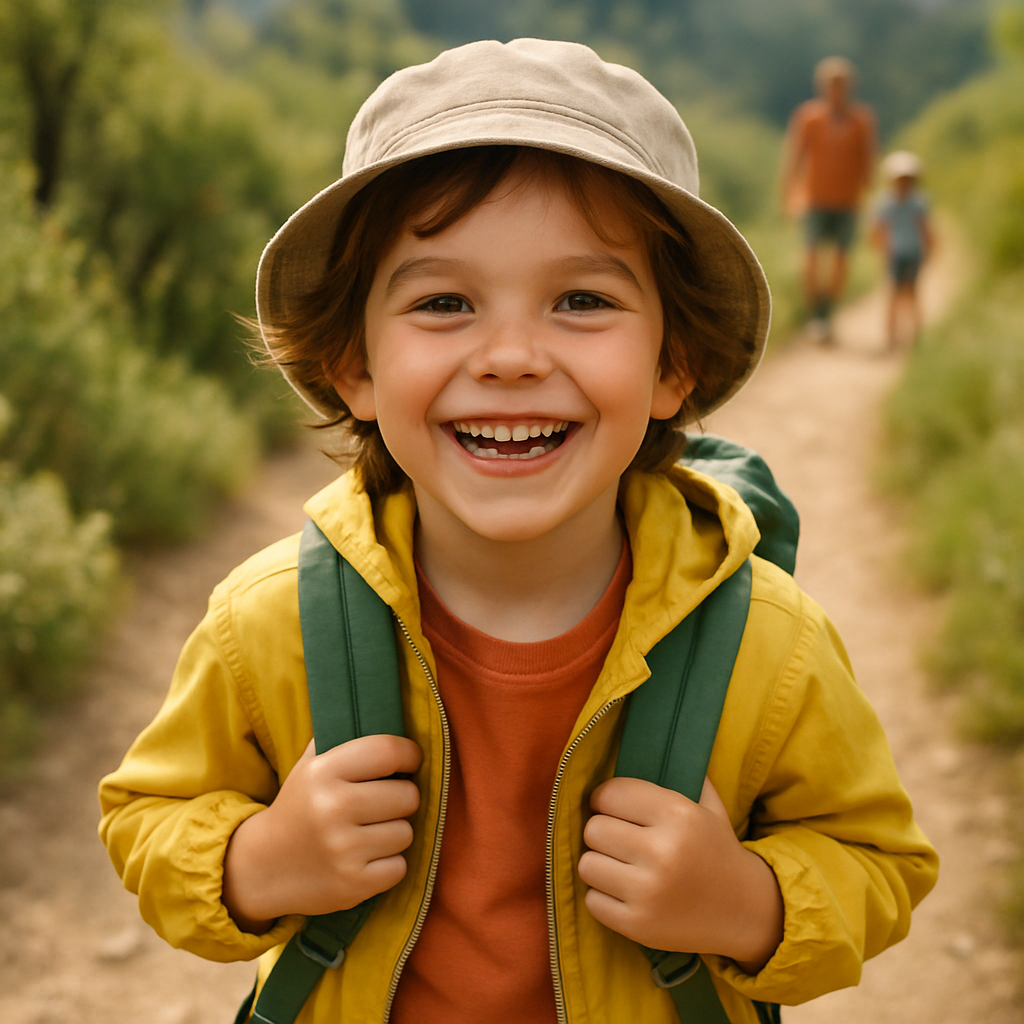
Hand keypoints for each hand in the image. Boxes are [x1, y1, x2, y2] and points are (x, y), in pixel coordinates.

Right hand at [222, 735, 421, 932]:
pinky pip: (400, 867)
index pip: (388, 751)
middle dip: (402, 798)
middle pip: (408, 796)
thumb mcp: (310, 765)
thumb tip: (381, 707)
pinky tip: (366, 859)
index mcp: (323, 772)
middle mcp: (332, 808)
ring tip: (370, 832)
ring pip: (407, 832)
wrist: (262, 867)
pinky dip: (389, 865)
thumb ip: (341, 735)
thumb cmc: (300, 806)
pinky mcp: (352, 884)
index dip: (409, 755)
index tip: (408, 762)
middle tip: (383, 803)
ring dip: (395, 833)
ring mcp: (343, 849)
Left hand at [579, 777, 782, 972]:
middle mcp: (662, 851)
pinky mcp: (638, 925)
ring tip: (620, 865)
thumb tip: (649, 739)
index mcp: (678, 814)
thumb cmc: (716, 850)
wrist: (745, 911)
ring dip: (599, 864)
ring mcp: (649, 892)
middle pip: (593, 829)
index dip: (604, 799)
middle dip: (602, 832)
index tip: (611, 807)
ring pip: (587, 864)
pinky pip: (592, 900)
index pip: (610, 794)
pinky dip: (603, 896)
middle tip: (618, 839)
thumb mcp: (707, 805)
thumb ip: (681, 771)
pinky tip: (625, 892)